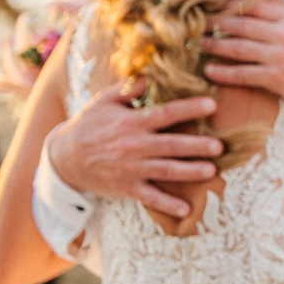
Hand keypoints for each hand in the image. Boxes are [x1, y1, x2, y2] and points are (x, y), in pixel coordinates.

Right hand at [44, 80, 221, 218]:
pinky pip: (150, 197)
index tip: (212, 105)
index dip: (190, 109)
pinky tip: (186, 211)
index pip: (166, 114)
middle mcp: (134, 146)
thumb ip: (131, 87)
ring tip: (212, 171)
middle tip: (220, 146)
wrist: (63, 158)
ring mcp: (131, 169)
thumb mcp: (105, 100)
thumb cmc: (88, 125)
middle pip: (171, 145)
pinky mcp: (126, 188)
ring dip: (190, 172)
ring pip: (166, 171)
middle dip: (197, 146)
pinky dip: (168, 205)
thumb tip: (155, 72)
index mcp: (131, 122)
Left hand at [204, 0, 283, 109]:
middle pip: (242, 25)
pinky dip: (224, 73)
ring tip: (201, 44)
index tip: (224, 6)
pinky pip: (243, 75)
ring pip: (238, 49)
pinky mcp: (276, 79)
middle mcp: (283, 35)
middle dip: (219, 23)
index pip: (258, 6)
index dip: (238, 5)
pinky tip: (210, 71)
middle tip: (203, 24)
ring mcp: (278, 58)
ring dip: (216, 46)